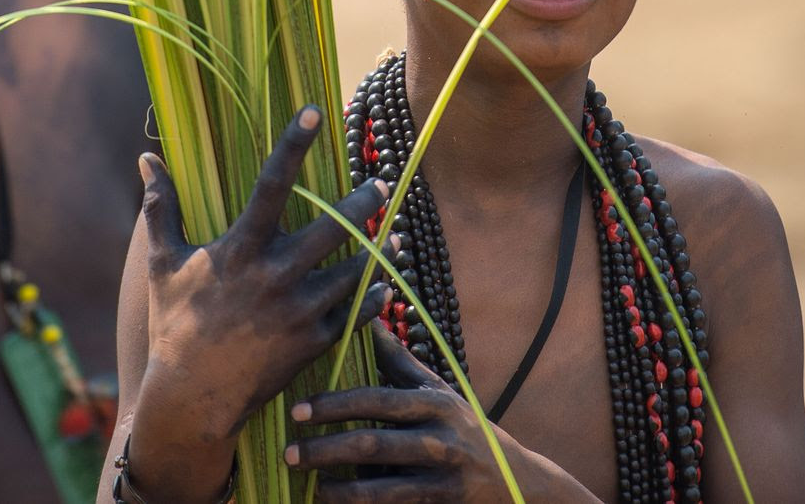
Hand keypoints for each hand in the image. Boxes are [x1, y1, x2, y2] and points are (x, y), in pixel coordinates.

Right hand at [125, 107, 393, 496]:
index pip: (271, 184)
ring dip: (379, 249)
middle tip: (381, 183)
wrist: (191, 399)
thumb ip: (159, 208)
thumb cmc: (175, 325)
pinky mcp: (314, 342)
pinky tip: (386, 283)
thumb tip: (145, 159)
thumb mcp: (163, 263)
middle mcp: (275, 275)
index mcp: (241, 248)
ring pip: (355, 269)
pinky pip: (356, 313)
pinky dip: (374, 297)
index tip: (315, 111)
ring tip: (393, 233)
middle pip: (335, 225)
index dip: (293, 144)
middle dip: (364, 201)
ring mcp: (299, 310)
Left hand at [283, 324, 587, 502]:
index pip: (377, 399)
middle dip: (327, 447)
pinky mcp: (444, 502)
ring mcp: (443, 474)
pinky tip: (333, 500)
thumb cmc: (463, 428)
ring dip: (338, 485)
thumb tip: (369, 319)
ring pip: (382, 484)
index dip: (336, 404)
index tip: (299, 409)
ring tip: (307, 482)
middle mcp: (440, 436)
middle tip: (289, 450)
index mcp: (432, 402)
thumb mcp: (437, 392)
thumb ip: (400, 362)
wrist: (515, 482)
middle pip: (374, 443)